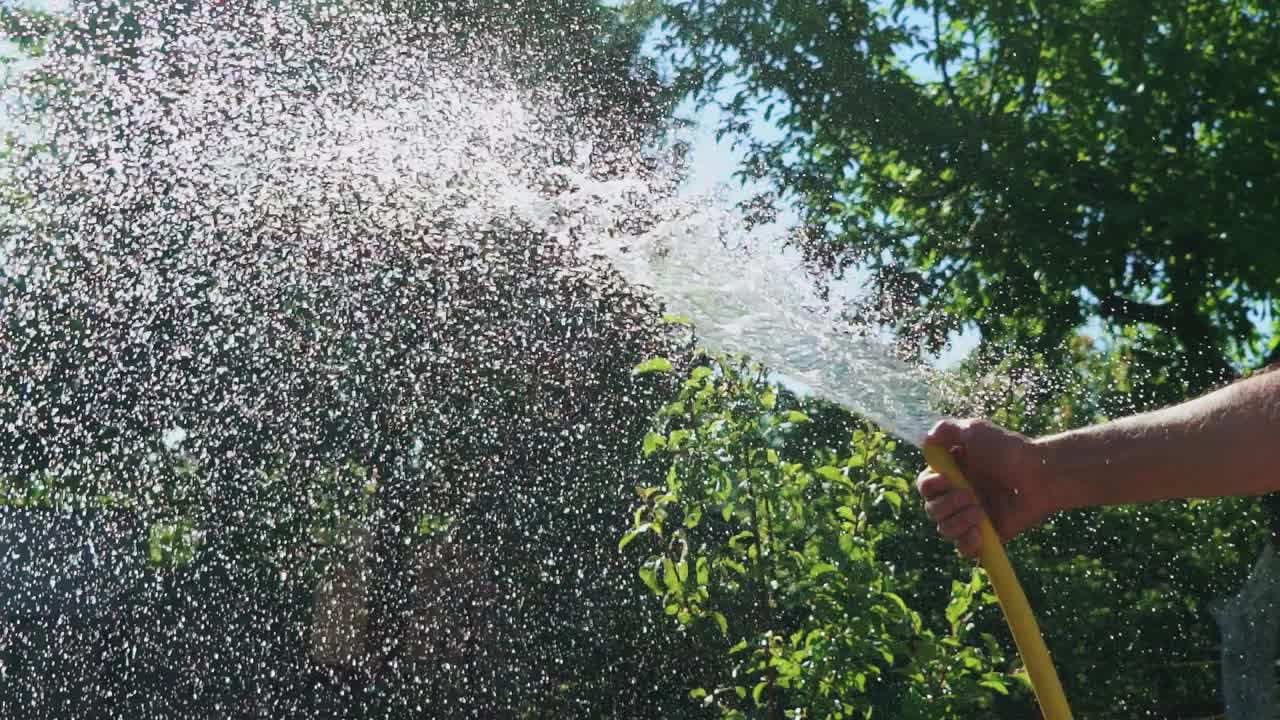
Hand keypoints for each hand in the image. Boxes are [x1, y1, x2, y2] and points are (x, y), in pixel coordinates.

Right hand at [915, 419, 1052, 557]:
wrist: (1041, 474)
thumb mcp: (975, 430)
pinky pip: (964, 549)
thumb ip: (946, 429)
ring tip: (979, 512)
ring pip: (944, 529)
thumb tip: (925, 439)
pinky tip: (979, 534)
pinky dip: (966, 544)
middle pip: (931, 509)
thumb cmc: (1009, 450)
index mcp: (951, 474)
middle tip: (970, 495)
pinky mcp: (987, 536)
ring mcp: (971, 516)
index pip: (925, 486)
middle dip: (945, 505)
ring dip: (956, 522)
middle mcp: (958, 496)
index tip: (947, 480)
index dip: (930, 486)